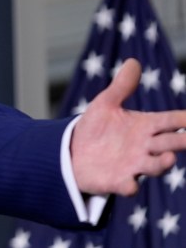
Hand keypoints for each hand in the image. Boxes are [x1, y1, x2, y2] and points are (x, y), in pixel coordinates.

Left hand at [71, 58, 185, 195]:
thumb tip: (133, 62)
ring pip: (155, 166)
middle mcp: (145, 147)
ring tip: (167, 158)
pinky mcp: (117, 181)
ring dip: (162, 164)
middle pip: (170, 144)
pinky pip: (127, 186)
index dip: (185, 120)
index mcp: (145, 126)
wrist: (72, 152)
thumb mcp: (106, 104)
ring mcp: (133, 165)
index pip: (171, 122)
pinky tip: (129, 185)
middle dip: (182, 142)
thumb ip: (121, 86)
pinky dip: (129, 186)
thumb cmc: (95, 128)